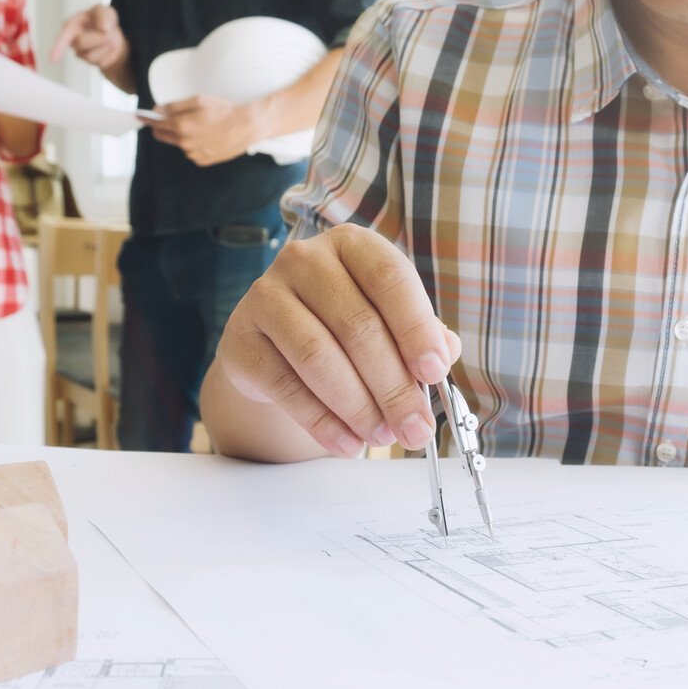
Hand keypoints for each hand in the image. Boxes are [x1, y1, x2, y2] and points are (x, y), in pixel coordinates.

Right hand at [50, 4, 126, 68]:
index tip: (52, 59)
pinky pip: (102, 62)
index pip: (62, 37)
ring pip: (92, 56)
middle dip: (98, 36)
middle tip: (108, 31)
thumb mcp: (104, 10)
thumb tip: (103, 27)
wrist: (113, 34)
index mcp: (71, 25)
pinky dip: (110, 53)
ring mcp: (81, 53)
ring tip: (107, 38)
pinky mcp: (92, 63)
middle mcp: (73, 40)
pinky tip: (108, 47)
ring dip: (106, 46)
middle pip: (81, 42)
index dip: (57, 48)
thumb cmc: (102, 20)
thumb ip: (103, 14)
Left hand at [140, 95, 258, 165]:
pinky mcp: (202, 160)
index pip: (155, 123)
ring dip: (181, 135)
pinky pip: (191, 151)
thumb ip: (174, 106)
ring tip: (199, 126)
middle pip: (163, 135)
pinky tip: (207, 136)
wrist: (246, 127)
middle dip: (162, 127)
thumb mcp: (198, 100)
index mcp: (182, 126)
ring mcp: (194, 153)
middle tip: (167, 118)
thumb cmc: (223, 110)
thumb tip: (156, 110)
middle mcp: (185, 143)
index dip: (146, 118)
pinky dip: (194, 144)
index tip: (139, 116)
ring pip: (179, 143)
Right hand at [216, 224, 462, 457]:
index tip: (435, 372)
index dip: (416, 328)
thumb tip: (446, 353)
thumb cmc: (343, 330)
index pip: (389, 278)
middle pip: (357, 325)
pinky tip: (347, 442)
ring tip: (382, 437)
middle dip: (393, 386)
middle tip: (415, 427)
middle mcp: (304, 260)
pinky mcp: (241, 340)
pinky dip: (322, 421)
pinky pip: (285, 386)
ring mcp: (265, 297)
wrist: (276, 348)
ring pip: (319, 357)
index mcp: (351, 246)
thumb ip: (421, 334)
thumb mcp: (388, 322)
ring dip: (358, 406)